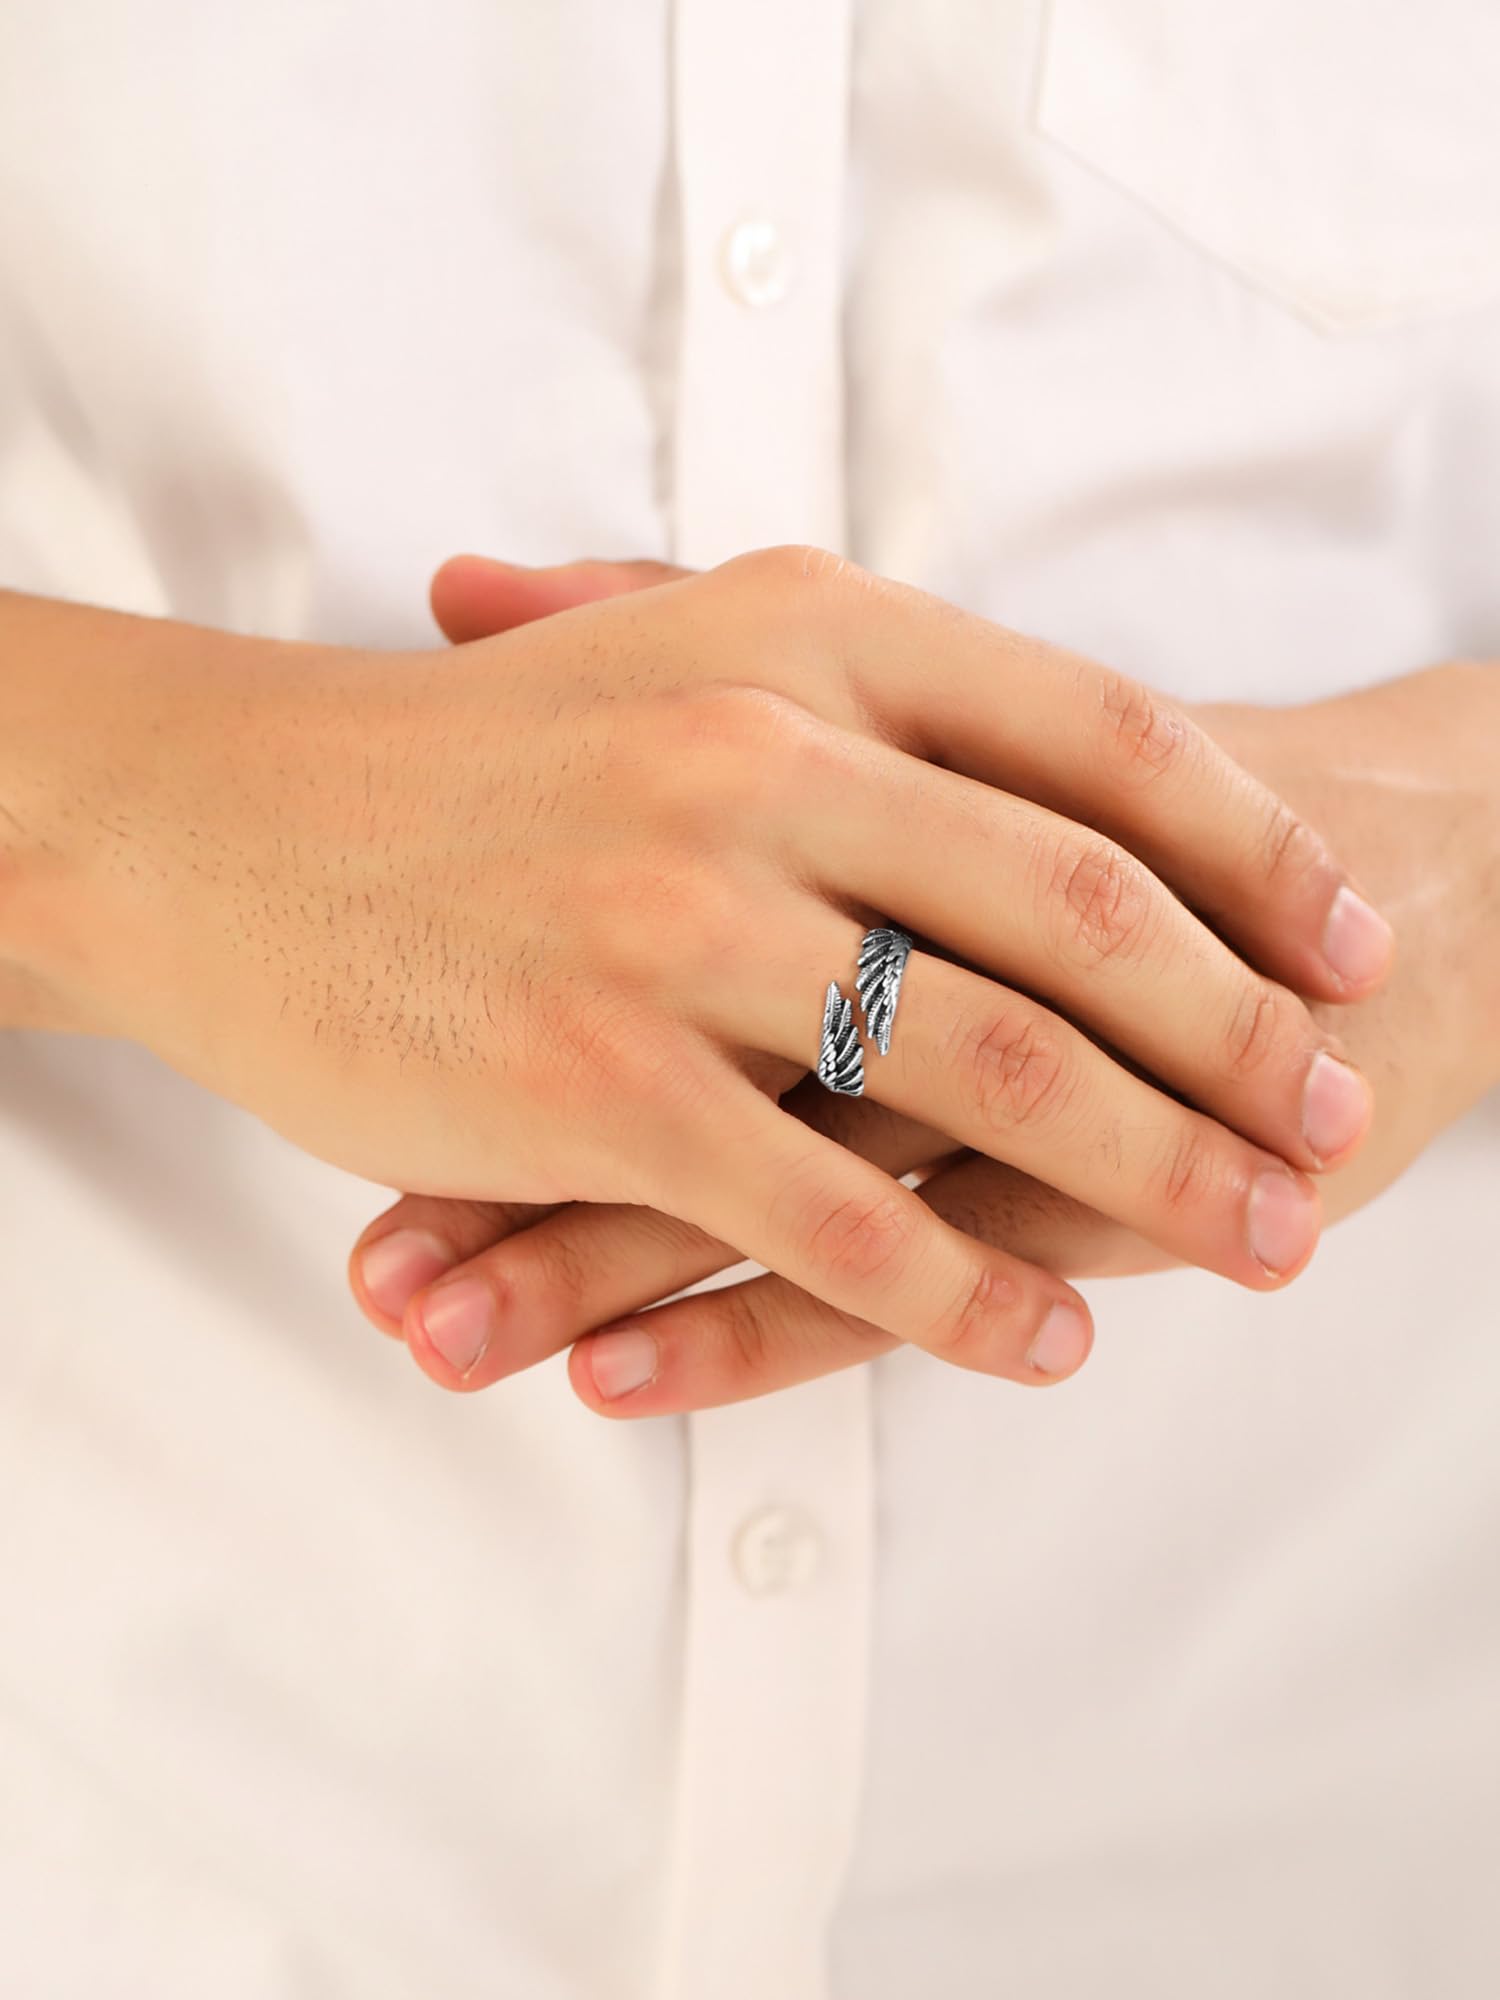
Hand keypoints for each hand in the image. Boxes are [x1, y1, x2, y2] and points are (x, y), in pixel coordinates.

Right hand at [347, 554, 1398, 1396]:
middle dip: (1242, 1037)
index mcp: (800, 636)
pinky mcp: (593, 1081)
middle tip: (1336, 1120)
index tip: (1341, 938)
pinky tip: (1045, 1333)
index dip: (1249, 852)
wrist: (229, 822)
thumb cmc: (467, 757)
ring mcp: (675, 921)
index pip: (1097, 743)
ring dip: (1151, 1177)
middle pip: (1080, 915)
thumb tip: (1061, 793)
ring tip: (1255, 1244)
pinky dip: (961, 1290)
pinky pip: (830, 1214)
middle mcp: (756, 758)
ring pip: (986, 1072)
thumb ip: (864, 705)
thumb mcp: (678, 657)